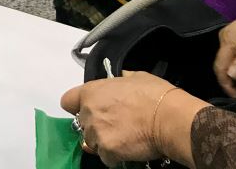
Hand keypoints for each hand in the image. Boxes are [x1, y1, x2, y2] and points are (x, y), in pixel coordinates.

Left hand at [61, 72, 203, 165]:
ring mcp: (96, 133)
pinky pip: (106, 157)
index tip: (87, 110)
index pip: (67, 101)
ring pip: (93, 142)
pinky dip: (115, 156)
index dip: (76, 106)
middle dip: (96, 126)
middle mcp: (88, 112)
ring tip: (124, 138)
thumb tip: (122, 79)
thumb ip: (121, 80)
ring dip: (104, 142)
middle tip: (115, 126)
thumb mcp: (135, 77)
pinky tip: (128, 148)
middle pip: (83, 124)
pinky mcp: (107, 150)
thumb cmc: (153, 95)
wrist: (168, 118)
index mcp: (91, 92)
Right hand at [214, 12, 235, 97]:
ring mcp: (228, 35)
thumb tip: (230, 75)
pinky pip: (232, 53)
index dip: (226, 85)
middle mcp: (223, 37)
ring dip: (235, 74)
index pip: (219, 67)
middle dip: (231, 81)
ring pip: (226, 59)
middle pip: (222, 64)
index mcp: (228, 39)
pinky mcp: (234, 34)